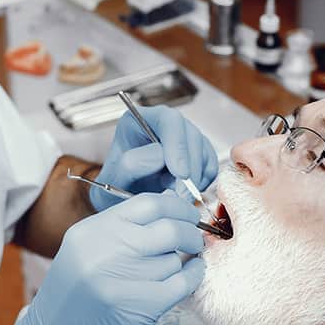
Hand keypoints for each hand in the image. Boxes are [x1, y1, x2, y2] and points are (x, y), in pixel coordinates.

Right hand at [3, 192, 206, 324]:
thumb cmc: (72, 296)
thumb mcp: (85, 250)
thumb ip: (123, 227)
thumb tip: (171, 200)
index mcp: (90, 231)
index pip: (148, 203)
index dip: (176, 206)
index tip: (186, 215)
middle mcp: (104, 250)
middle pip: (169, 228)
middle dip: (189, 232)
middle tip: (193, 240)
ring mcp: (121, 279)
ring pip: (175, 260)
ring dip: (182, 263)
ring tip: (172, 270)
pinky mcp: (139, 307)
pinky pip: (183, 283)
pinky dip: (193, 277)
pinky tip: (190, 277)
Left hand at [90, 106, 218, 211]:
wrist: (124, 204)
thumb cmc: (115, 190)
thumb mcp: (113, 180)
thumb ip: (131, 165)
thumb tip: (160, 156)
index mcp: (138, 121)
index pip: (168, 120)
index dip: (178, 145)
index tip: (180, 174)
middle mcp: (164, 125)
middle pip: (191, 134)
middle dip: (191, 167)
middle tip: (182, 195)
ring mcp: (183, 138)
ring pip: (203, 151)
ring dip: (196, 178)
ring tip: (175, 196)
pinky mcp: (197, 156)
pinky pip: (210, 166)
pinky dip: (203, 183)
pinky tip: (185, 194)